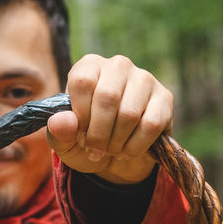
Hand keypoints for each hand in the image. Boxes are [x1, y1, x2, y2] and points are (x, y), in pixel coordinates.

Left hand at [45, 54, 173, 184]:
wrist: (116, 158)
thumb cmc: (87, 142)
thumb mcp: (65, 142)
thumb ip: (58, 132)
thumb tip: (62, 121)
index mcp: (89, 66)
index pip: (83, 82)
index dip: (81, 116)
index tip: (80, 136)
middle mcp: (118, 65)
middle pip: (107, 97)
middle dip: (99, 134)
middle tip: (95, 151)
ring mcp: (144, 79)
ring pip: (130, 113)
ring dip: (117, 142)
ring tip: (110, 151)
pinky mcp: (165, 98)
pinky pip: (150, 124)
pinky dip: (135, 146)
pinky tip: (127, 150)